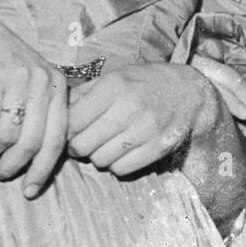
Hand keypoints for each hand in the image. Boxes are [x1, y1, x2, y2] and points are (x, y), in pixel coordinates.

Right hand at [0, 0, 68, 197]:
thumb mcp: (29, 84)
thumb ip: (39, 114)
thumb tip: (37, 163)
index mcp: (58, 86)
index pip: (58, 138)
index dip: (44, 169)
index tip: (30, 191)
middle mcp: (44, 81)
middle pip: (33, 143)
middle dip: (11, 168)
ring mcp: (20, 78)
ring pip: (8, 137)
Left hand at [65, 62, 221, 176]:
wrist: (190, 91)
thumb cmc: (145, 83)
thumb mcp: (115, 77)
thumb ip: (84, 93)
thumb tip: (55, 113)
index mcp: (115, 86)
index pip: (73, 121)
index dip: (67, 130)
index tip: (72, 131)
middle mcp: (130, 107)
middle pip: (83, 145)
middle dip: (80, 146)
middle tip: (86, 141)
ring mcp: (146, 129)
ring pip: (100, 160)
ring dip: (99, 157)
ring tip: (107, 145)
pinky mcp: (159, 148)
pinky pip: (122, 170)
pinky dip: (117, 165)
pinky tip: (123, 152)